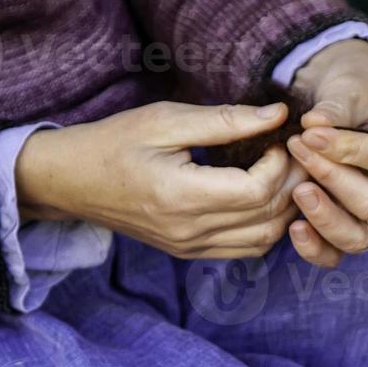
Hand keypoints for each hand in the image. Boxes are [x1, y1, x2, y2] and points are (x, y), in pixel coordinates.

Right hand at [15, 100, 305, 258]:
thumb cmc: (114, 141)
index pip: (257, 190)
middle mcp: (189, 231)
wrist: (70, 181)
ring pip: (265, 239)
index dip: (280, 163)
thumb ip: (225, 120)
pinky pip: (247, 249)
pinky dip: (267, 225)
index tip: (279, 137)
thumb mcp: (166, 120)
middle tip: (297, 153)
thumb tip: (279, 114)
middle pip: (269, 216)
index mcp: (181, 196)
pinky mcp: (191, 253)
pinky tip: (266, 196)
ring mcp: (191, 248)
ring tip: (285, 173)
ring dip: (286, 208)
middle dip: (293, 183)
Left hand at [284, 38, 367, 266]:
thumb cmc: (356, 84)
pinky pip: (338, 251)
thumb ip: (337, 107)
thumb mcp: (352, 84)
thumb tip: (314, 125)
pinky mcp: (354, 225)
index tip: (310, 133)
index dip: (349, 149)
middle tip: (298, 149)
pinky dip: (316, 246)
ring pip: (360, 236)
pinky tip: (294, 227)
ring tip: (297, 190)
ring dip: (325, 216)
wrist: (343, 94)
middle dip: (333, 179)